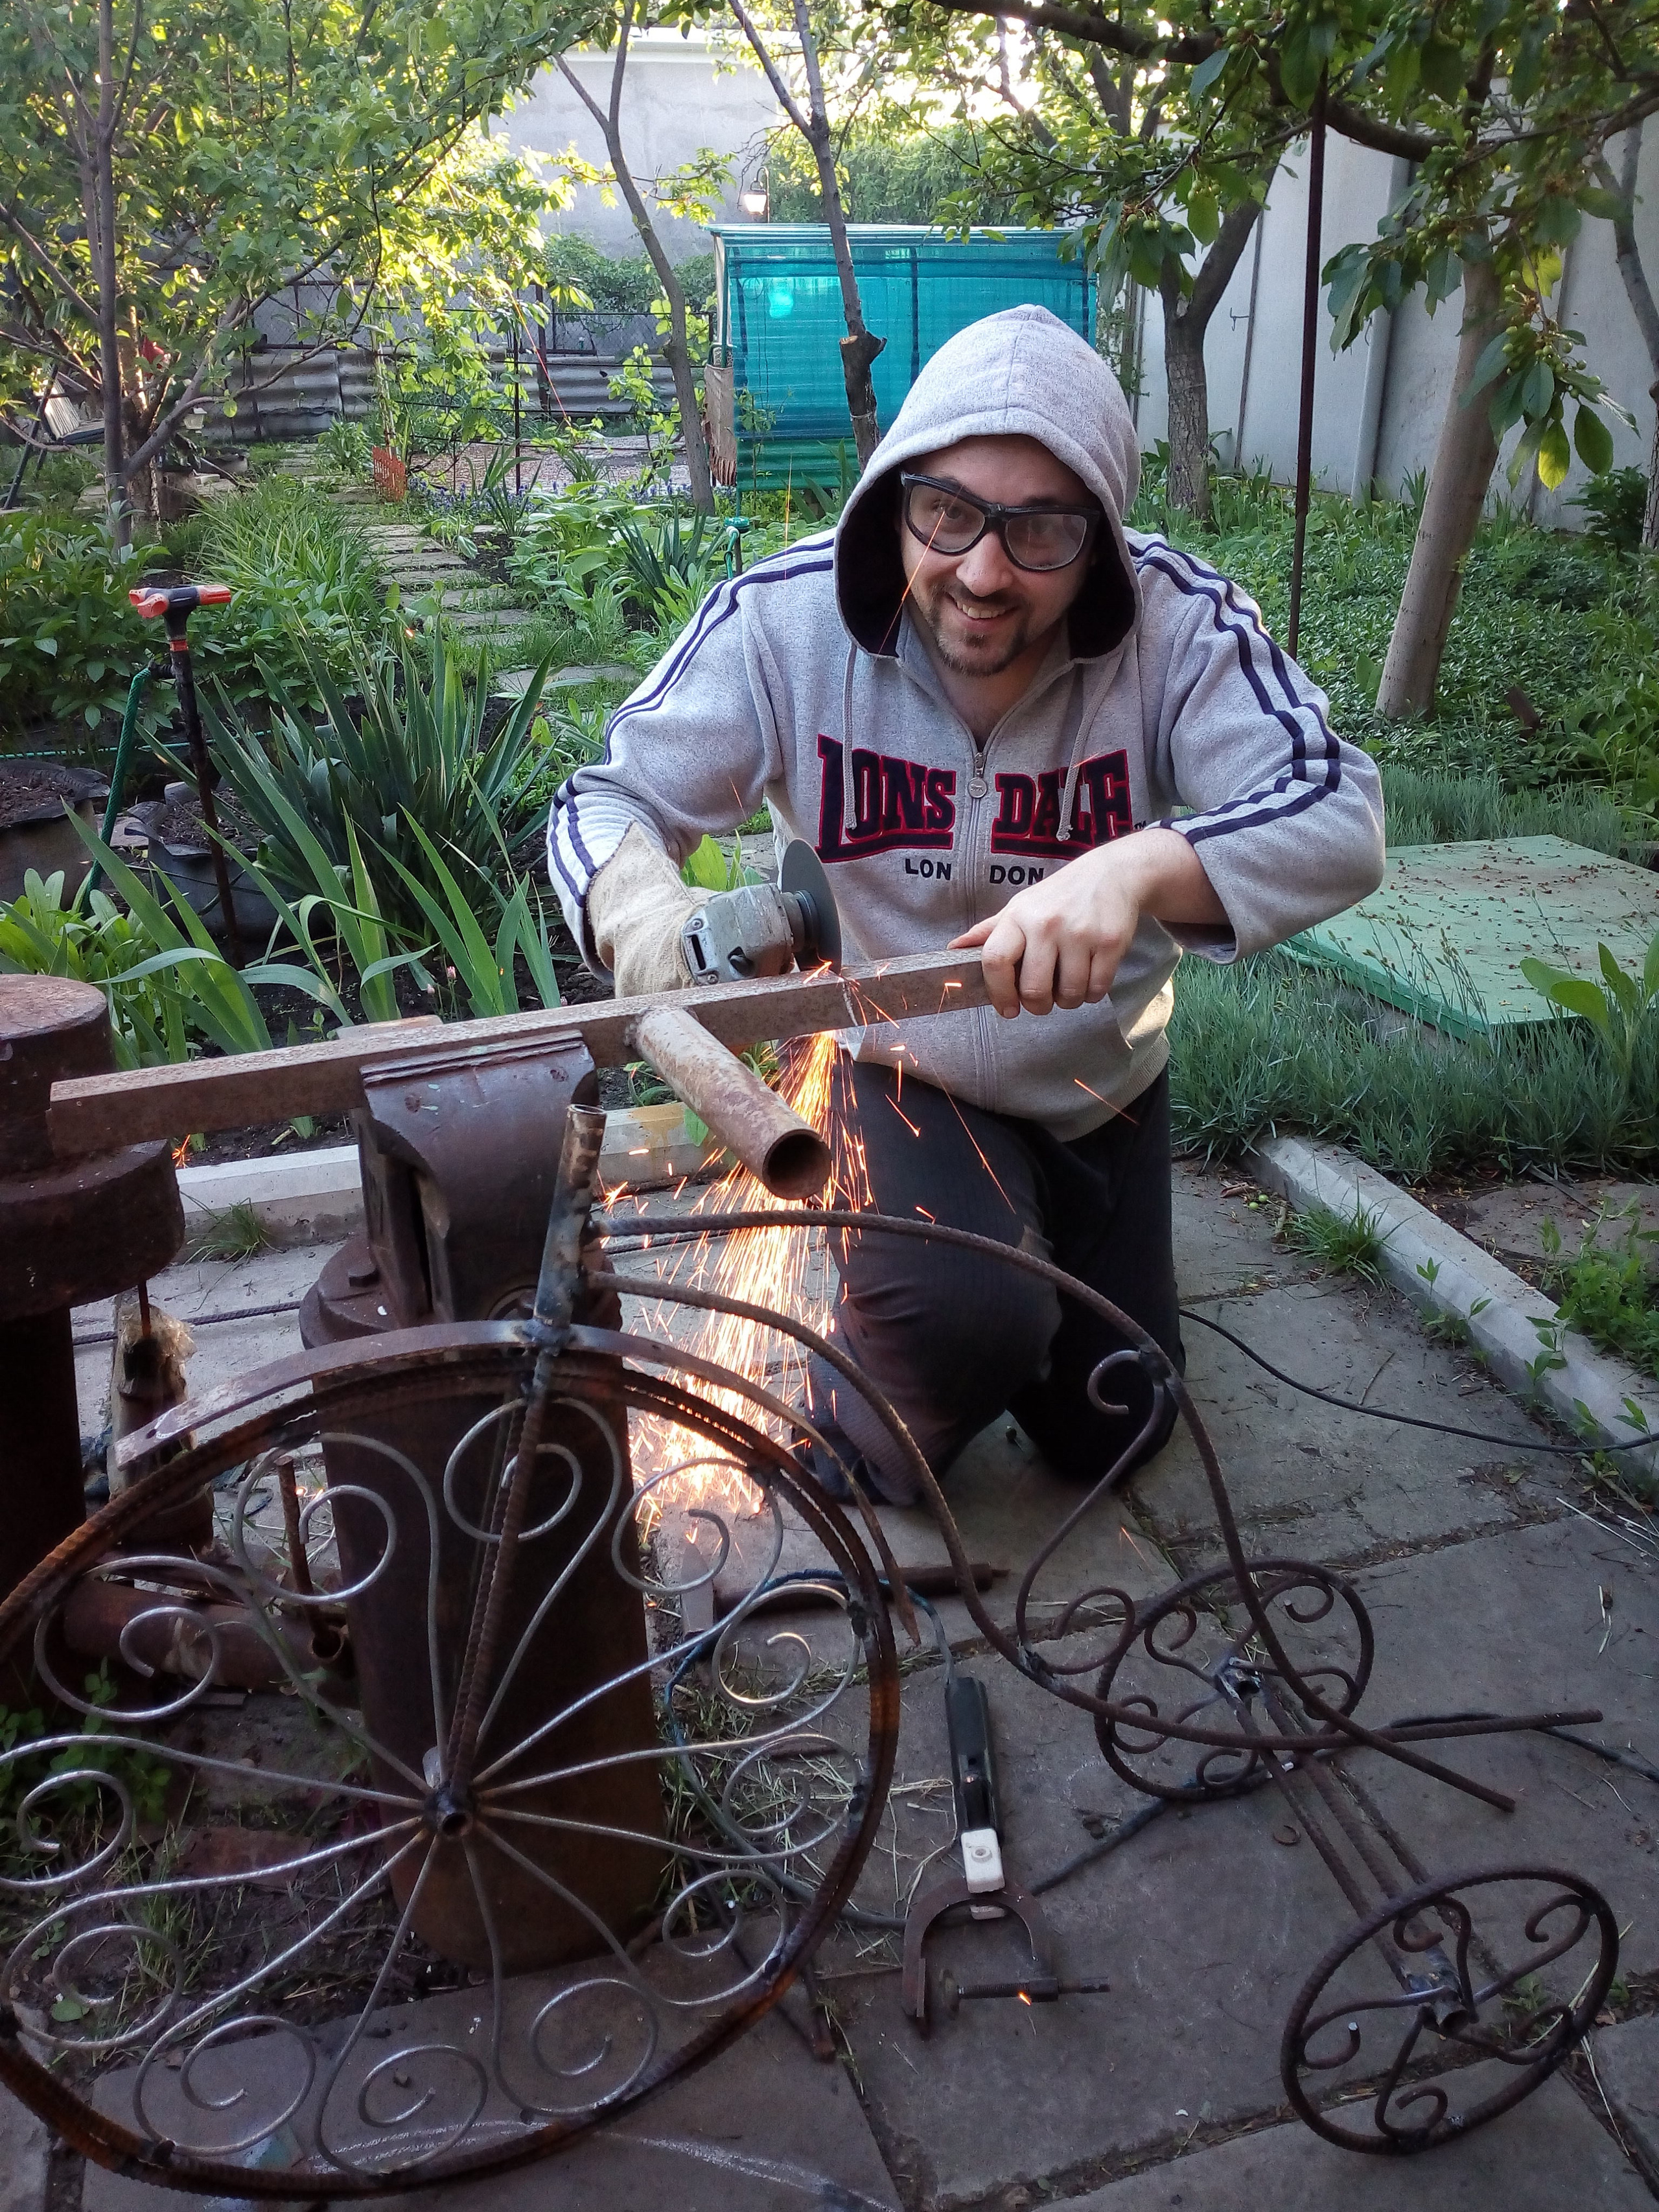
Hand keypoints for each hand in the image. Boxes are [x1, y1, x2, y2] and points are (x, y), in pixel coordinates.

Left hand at [949, 828, 1224, 1018]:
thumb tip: (953, 950)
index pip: (995, 961)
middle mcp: (1047, 924)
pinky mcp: (1111, 943)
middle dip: (1037, 1005)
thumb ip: (988, 932)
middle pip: (1034, 989)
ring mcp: (1081, 934)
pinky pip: (1096, 989)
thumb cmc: (1059, 896)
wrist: (1112, 874)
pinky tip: (1089, 979)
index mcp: (1019, 917)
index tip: (1007, 1008)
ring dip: (1067, 1001)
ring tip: (1068, 985)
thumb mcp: (1020, 906)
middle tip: (1042, 1000)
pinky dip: (1091, 994)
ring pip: (1068, 995)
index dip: (998, 993)